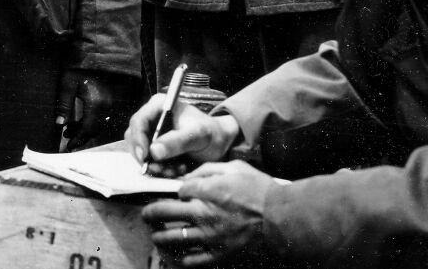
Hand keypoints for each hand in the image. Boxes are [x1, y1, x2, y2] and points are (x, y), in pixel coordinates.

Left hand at [57, 69, 136, 150]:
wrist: (94, 56)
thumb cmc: (79, 68)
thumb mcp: (68, 84)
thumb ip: (64, 104)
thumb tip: (59, 123)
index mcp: (96, 102)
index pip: (88, 128)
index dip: (79, 139)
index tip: (69, 146)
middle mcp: (105, 105)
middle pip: (94, 129)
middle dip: (80, 136)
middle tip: (67, 140)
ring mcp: (108, 102)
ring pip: (97, 124)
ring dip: (83, 129)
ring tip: (67, 130)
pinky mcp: (107, 100)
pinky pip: (99, 117)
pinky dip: (88, 122)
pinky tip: (76, 121)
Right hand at [125, 94, 239, 173]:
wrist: (219, 143)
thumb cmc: (211, 133)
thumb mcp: (197, 135)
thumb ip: (177, 142)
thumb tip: (153, 151)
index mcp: (160, 105)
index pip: (138, 121)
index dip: (138, 139)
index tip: (144, 157)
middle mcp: (152, 118)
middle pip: (134, 138)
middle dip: (145, 157)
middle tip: (161, 169)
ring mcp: (153, 134)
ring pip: (140, 153)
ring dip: (154, 166)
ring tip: (175, 169)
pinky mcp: (155, 148)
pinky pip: (149, 162)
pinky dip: (160, 169)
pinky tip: (176, 169)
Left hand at [142, 160, 272, 266]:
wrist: (281, 220)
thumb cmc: (260, 191)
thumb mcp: (235, 167)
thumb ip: (210, 169)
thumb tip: (191, 175)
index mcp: (207, 191)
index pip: (178, 190)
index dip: (174, 190)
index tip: (174, 192)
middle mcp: (203, 214)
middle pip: (165, 213)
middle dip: (151, 212)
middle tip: (146, 214)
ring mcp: (209, 237)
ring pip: (173, 238)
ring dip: (160, 236)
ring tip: (155, 235)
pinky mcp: (219, 255)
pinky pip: (192, 261)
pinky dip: (180, 259)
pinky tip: (175, 256)